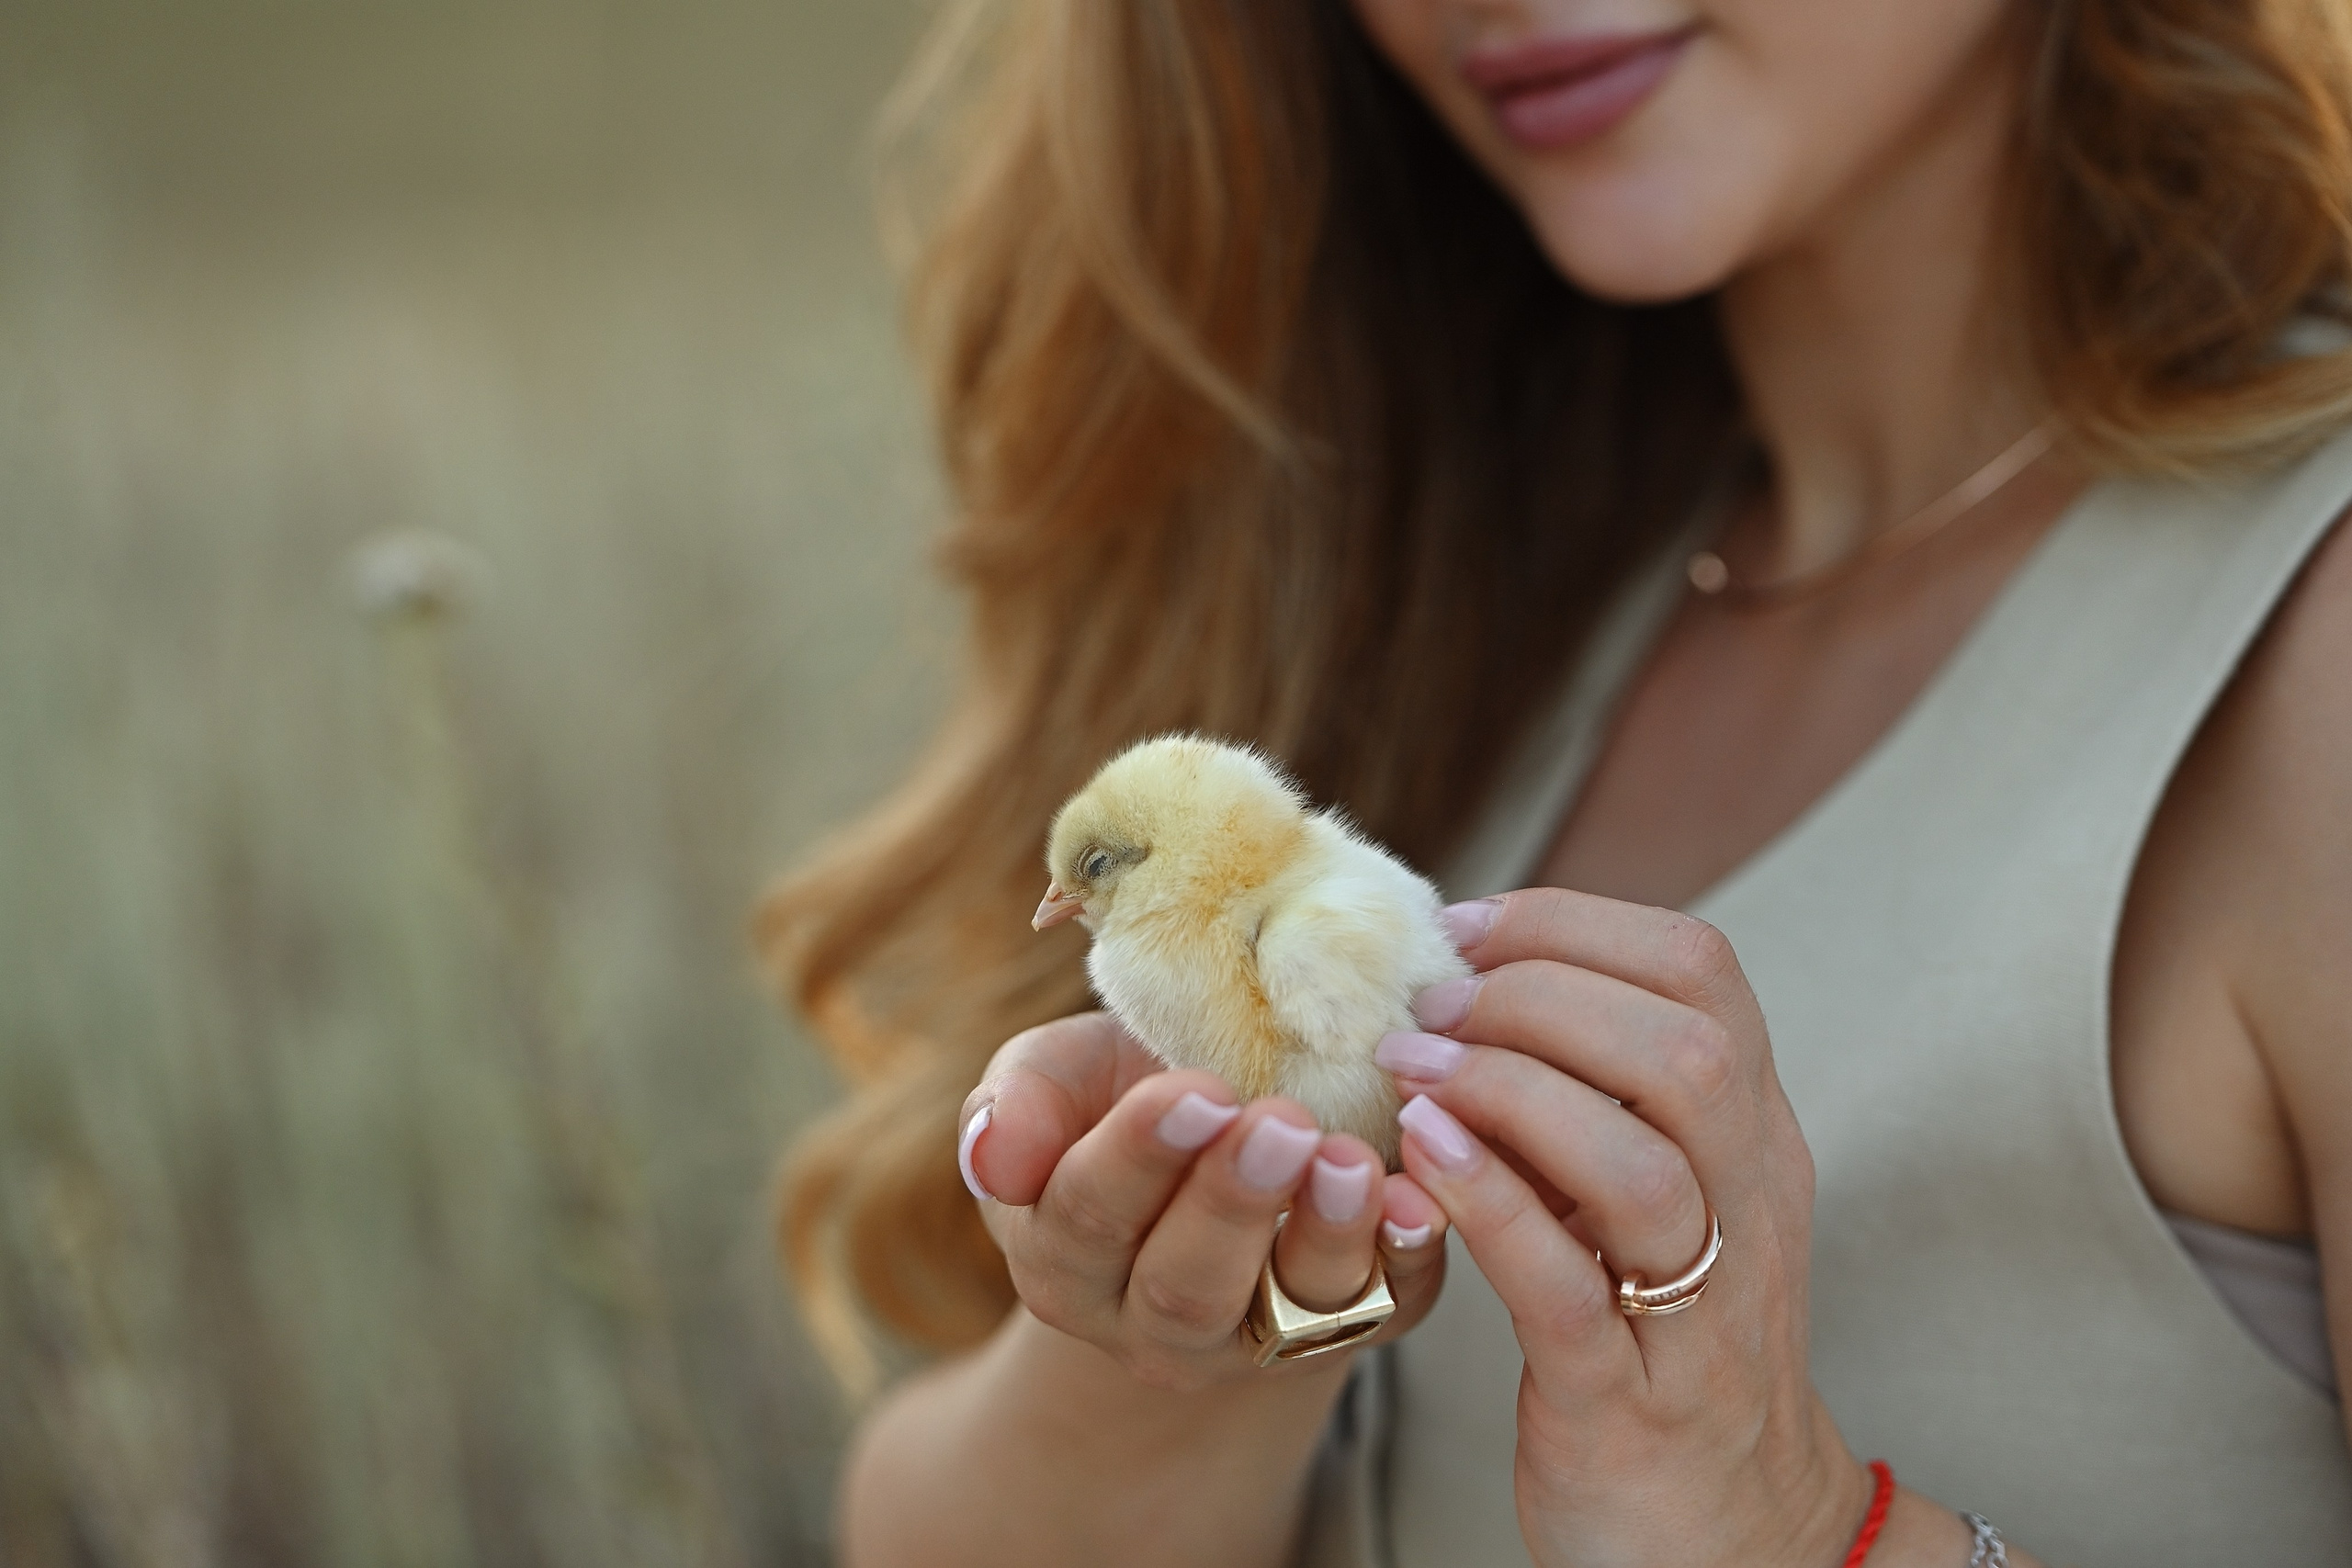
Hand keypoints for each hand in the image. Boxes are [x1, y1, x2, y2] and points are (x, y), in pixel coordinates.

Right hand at [959, 1012, 1449, 1391]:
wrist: (1214, 1140)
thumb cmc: (1120, 1093)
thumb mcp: (1056, 1080)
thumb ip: (1018, 1104)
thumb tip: (993, 1153)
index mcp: (1064, 1260)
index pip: (1088, 1220)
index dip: (1138, 1159)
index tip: (1193, 1091)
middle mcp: (1154, 1324)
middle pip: (1185, 1287)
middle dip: (1231, 1204)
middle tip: (1277, 1123)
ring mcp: (1260, 1337)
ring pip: (1289, 1310)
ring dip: (1324, 1235)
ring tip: (1349, 1159)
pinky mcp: (1357, 1325)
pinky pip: (1387, 1307)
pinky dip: (1408, 1257)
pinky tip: (1416, 1199)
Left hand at [1379, 889, 1870, 1566]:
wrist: (1736, 1535)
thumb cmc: (1665, 1342)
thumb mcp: (1652, 1201)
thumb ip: (1595, 1096)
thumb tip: (1470, 978)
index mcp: (1753, 1137)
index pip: (1702, 972)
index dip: (1571, 925)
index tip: (1462, 933)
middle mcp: (1747, 1208)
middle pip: (1682, 1050)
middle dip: (1539, 996)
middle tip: (1427, 1008)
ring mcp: (1697, 1311)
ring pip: (1639, 1164)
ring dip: (1510, 1092)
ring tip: (1409, 1071)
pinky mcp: (1628, 1400)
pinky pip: (1565, 1286)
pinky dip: (1489, 1205)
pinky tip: (1420, 1155)